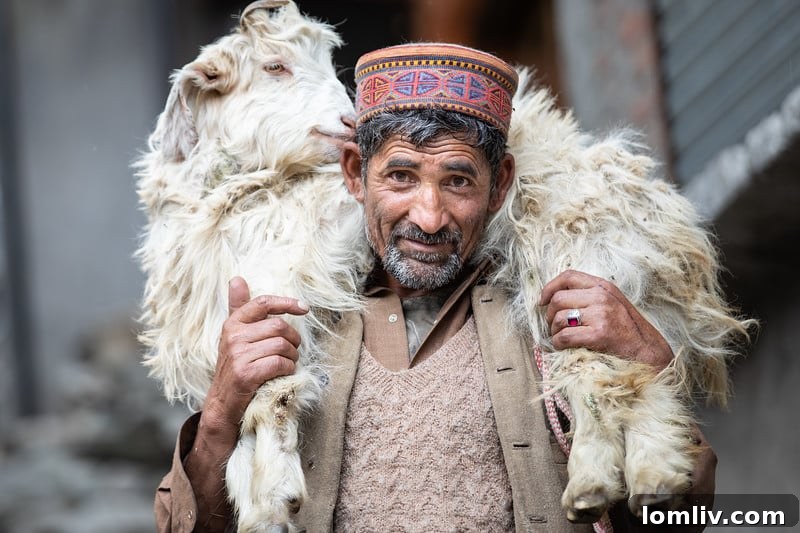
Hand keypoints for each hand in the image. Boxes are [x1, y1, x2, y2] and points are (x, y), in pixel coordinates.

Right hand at [202, 276, 308, 434]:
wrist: (222, 403)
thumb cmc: (234, 366)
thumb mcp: (234, 335)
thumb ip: (238, 308)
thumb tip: (236, 279)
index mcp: (233, 323)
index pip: (263, 303)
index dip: (287, 303)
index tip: (304, 308)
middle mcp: (233, 336)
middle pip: (279, 326)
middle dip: (293, 340)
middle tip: (293, 350)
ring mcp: (238, 355)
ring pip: (282, 345)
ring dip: (292, 357)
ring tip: (288, 363)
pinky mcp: (246, 373)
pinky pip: (279, 363)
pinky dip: (288, 369)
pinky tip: (283, 373)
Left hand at [539, 270, 671, 368]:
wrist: (649, 353)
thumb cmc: (627, 330)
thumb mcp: (612, 303)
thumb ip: (590, 296)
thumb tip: (555, 297)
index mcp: (603, 287)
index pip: (568, 276)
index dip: (549, 288)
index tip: (542, 301)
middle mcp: (602, 297)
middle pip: (558, 299)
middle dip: (550, 315)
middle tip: (553, 326)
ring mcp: (601, 315)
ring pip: (559, 318)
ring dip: (554, 331)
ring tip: (561, 337)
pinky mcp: (599, 335)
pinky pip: (565, 336)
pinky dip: (558, 343)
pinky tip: (563, 347)